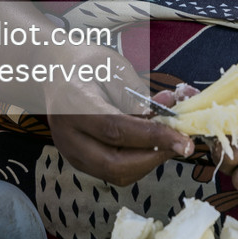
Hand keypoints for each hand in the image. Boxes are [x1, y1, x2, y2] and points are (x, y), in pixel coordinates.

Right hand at [45, 54, 195, 185]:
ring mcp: (69, 151)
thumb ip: (140, 96)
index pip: (116, 129)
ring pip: (114, 174)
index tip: (182, 140)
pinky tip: (149, 145)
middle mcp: (67, 134)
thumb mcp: (114, 68)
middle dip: (153, 158)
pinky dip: (136, 164)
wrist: (54, 71)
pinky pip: (111, 172)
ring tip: (166, 142)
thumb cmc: (87, 64)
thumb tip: (169, 114)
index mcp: (74, 103)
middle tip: (179, 145)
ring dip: (147, 163)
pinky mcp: (76, 160)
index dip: (152, 137)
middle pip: (113, 163)